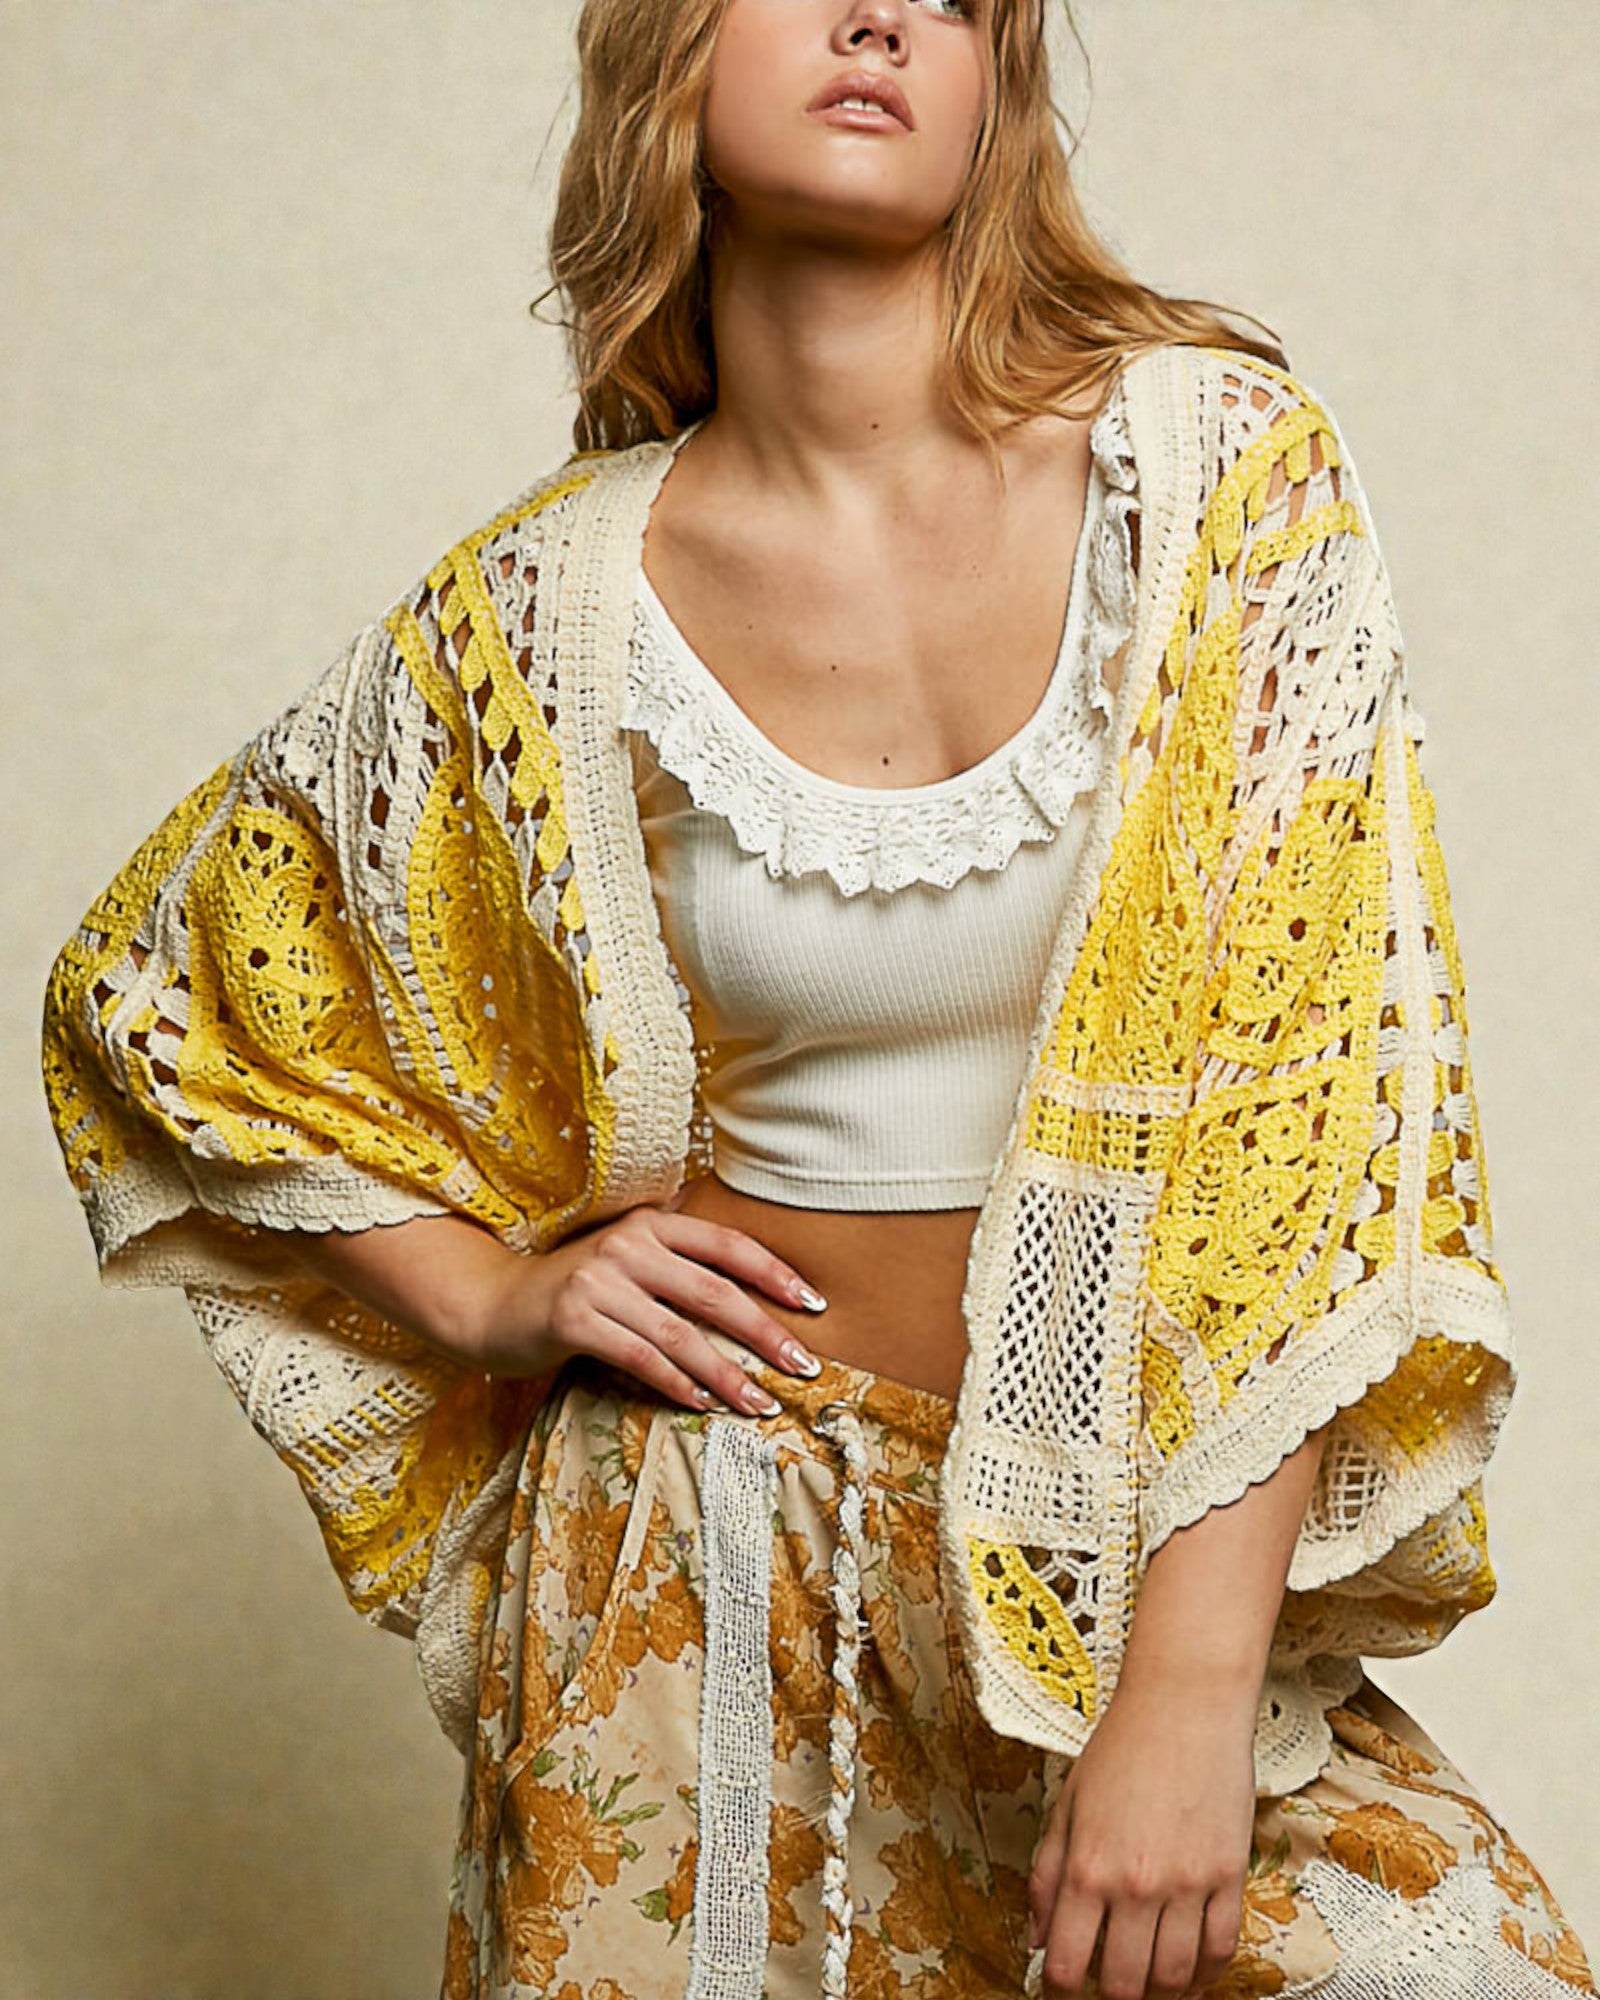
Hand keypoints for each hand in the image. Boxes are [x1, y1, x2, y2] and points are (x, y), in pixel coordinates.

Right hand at [468, 1198, 826, 1414]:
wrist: (492, 1304)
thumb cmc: (574, 1291)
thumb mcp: (628, 1264)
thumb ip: (677, 1269)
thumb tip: (754, 1304)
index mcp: (650, 1223)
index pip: (727, 1245)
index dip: (774, 1274)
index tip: (814, 1305)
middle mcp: (627, 1244)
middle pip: (714, 1292)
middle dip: (765, 1333)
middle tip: (803, 1365)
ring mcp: (598, 1280)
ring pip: (680, 1333)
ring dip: (727, 1373)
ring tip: (760, 1403)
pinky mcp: (573, 1318)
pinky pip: (640, 1357)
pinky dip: (677, 1384)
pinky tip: (704, 1404)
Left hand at [1027, 1673, 1256, 1998]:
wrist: (1184, 1706)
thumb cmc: (1122, 1747)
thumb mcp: (1068, 1805)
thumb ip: (1047, 1875)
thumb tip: (1036, 1938)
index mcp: (1089, 1867)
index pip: (1068, 1964)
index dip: (1060, 1989)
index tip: (1061, 1987)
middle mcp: (1137, 1884)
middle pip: (1125, 1986)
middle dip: (1111, 1997)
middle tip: (1107, 1984)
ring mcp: (1188, 1885)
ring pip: (1174, 1979)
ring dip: (1158, 1993)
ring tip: (1146, 1982)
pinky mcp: (1229, 1877)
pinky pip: (1221, 1951)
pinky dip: (1205, 1975)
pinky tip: (1190, 1972)